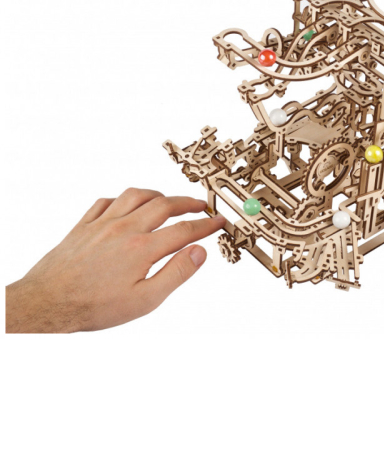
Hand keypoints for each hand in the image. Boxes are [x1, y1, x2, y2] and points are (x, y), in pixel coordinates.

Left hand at [5, 188, 225, 332]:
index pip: (185, 230)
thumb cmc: (93, 307)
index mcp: (143, 248)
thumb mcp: (144, 301)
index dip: (207, 225)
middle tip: (200, 206)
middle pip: (164, 205)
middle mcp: (125, 228)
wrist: (46, 304)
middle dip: (187, 203)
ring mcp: (103, 223)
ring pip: (136, 195)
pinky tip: (128, 206)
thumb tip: (200, 253)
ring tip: (168, 200)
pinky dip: (124, 199)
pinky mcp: (84, 225)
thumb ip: (176, 274)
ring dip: (157, 194)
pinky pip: (107, 201)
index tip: (219, 222)